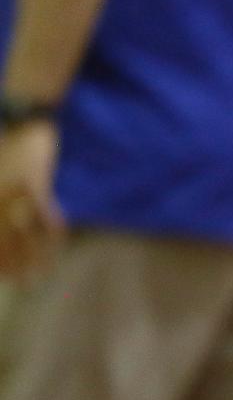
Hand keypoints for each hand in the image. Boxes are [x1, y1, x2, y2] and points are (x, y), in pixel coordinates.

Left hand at [0, 121, 63, 280]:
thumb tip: (22, 221)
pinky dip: (52, 225)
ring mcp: (15, 189)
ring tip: (39, 274)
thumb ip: (11, 196)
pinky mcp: (34, 181)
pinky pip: (44, 210)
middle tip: (16, 282)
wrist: (23, 117)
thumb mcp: (4, 173)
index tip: (2, 274)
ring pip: (22, 230)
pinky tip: (59, 237)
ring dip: (31, 254)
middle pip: (2, 236)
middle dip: (8, 261)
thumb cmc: (11, 143)